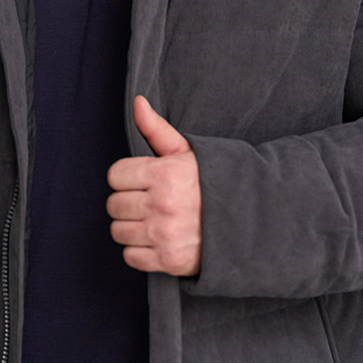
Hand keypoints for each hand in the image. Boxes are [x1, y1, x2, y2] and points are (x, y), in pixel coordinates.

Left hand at [107, 96, 201, 275]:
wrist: (248, 219)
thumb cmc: (212, 182)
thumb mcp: (187, 152)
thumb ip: (156, 129)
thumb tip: (137, 102)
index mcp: (165, 174)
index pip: (115, 176)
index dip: (127, 177)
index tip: (142, 181)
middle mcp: (162, 205)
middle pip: (114, 205)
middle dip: (128, 202)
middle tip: (149, 202)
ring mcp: (164, 234)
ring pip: (118, 231)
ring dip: (132, 227)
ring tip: (153, 221)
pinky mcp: (168, 260)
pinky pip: (130, 256)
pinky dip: (140, 251)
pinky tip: (157, 240)